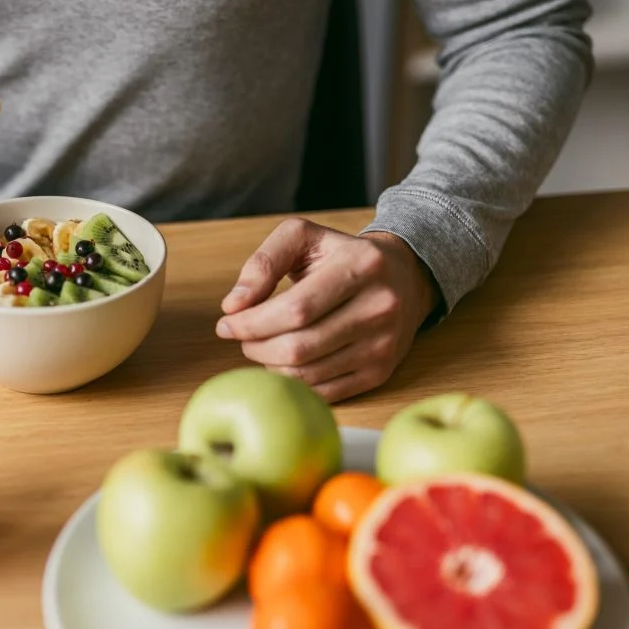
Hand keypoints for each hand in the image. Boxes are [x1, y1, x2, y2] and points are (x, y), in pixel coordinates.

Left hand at [215, 218, 438, 402]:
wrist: (403, 277)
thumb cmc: (340, 255)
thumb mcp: (303, 238)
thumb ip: (263, 262)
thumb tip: (234, 306)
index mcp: (361, 265)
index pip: (295, 309)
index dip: (252, 323)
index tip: (226, 323)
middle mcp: (380, 306)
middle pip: (300, 347)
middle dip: (256, 346)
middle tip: (240, 337)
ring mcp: (383, 345)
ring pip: (308, 373)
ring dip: (270, 365)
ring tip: (260, 346)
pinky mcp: (380, 372)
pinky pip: (324, 391)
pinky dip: (293, 381)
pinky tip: (282, 362)